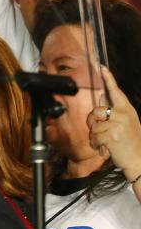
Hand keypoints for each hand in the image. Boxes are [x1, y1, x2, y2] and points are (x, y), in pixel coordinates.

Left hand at [89, 67, 140, 182]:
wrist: (139, 160)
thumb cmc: (130, 143)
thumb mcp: (125, 124)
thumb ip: (113, 111)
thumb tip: (101, 97)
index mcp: (127, 110)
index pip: (116, 92)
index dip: (109, 79)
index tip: (102, 67)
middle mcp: (123, 114)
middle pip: (94, 111)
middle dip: (93, 124)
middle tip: (104, 133)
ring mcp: (117, 124)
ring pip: (92, 126)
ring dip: (95, 138)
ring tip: (107, 143)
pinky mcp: (111, 134)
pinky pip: (93, 138)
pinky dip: (96, 146)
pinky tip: (107, 149)